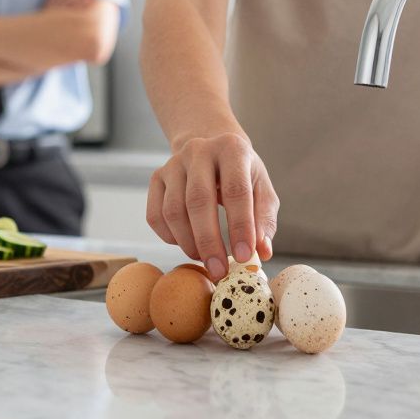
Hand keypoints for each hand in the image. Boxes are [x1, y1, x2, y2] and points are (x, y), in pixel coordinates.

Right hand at [145, 133, 279, 281]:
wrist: (212, 149)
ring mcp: (173, 163)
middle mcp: (198, 150)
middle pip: (198, 200)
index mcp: (231, 148)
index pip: (235, 190)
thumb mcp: (262, 189)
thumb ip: (264, 220)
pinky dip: (169, 238)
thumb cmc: (241, 174)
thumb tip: (262, 252)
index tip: (244, 256)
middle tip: (219, 270)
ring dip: (188, 243)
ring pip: (173, 210)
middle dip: (209, 241)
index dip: (240, 226)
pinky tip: (187, 244)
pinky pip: (155, 215)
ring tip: (205, 259)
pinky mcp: (157, 177)